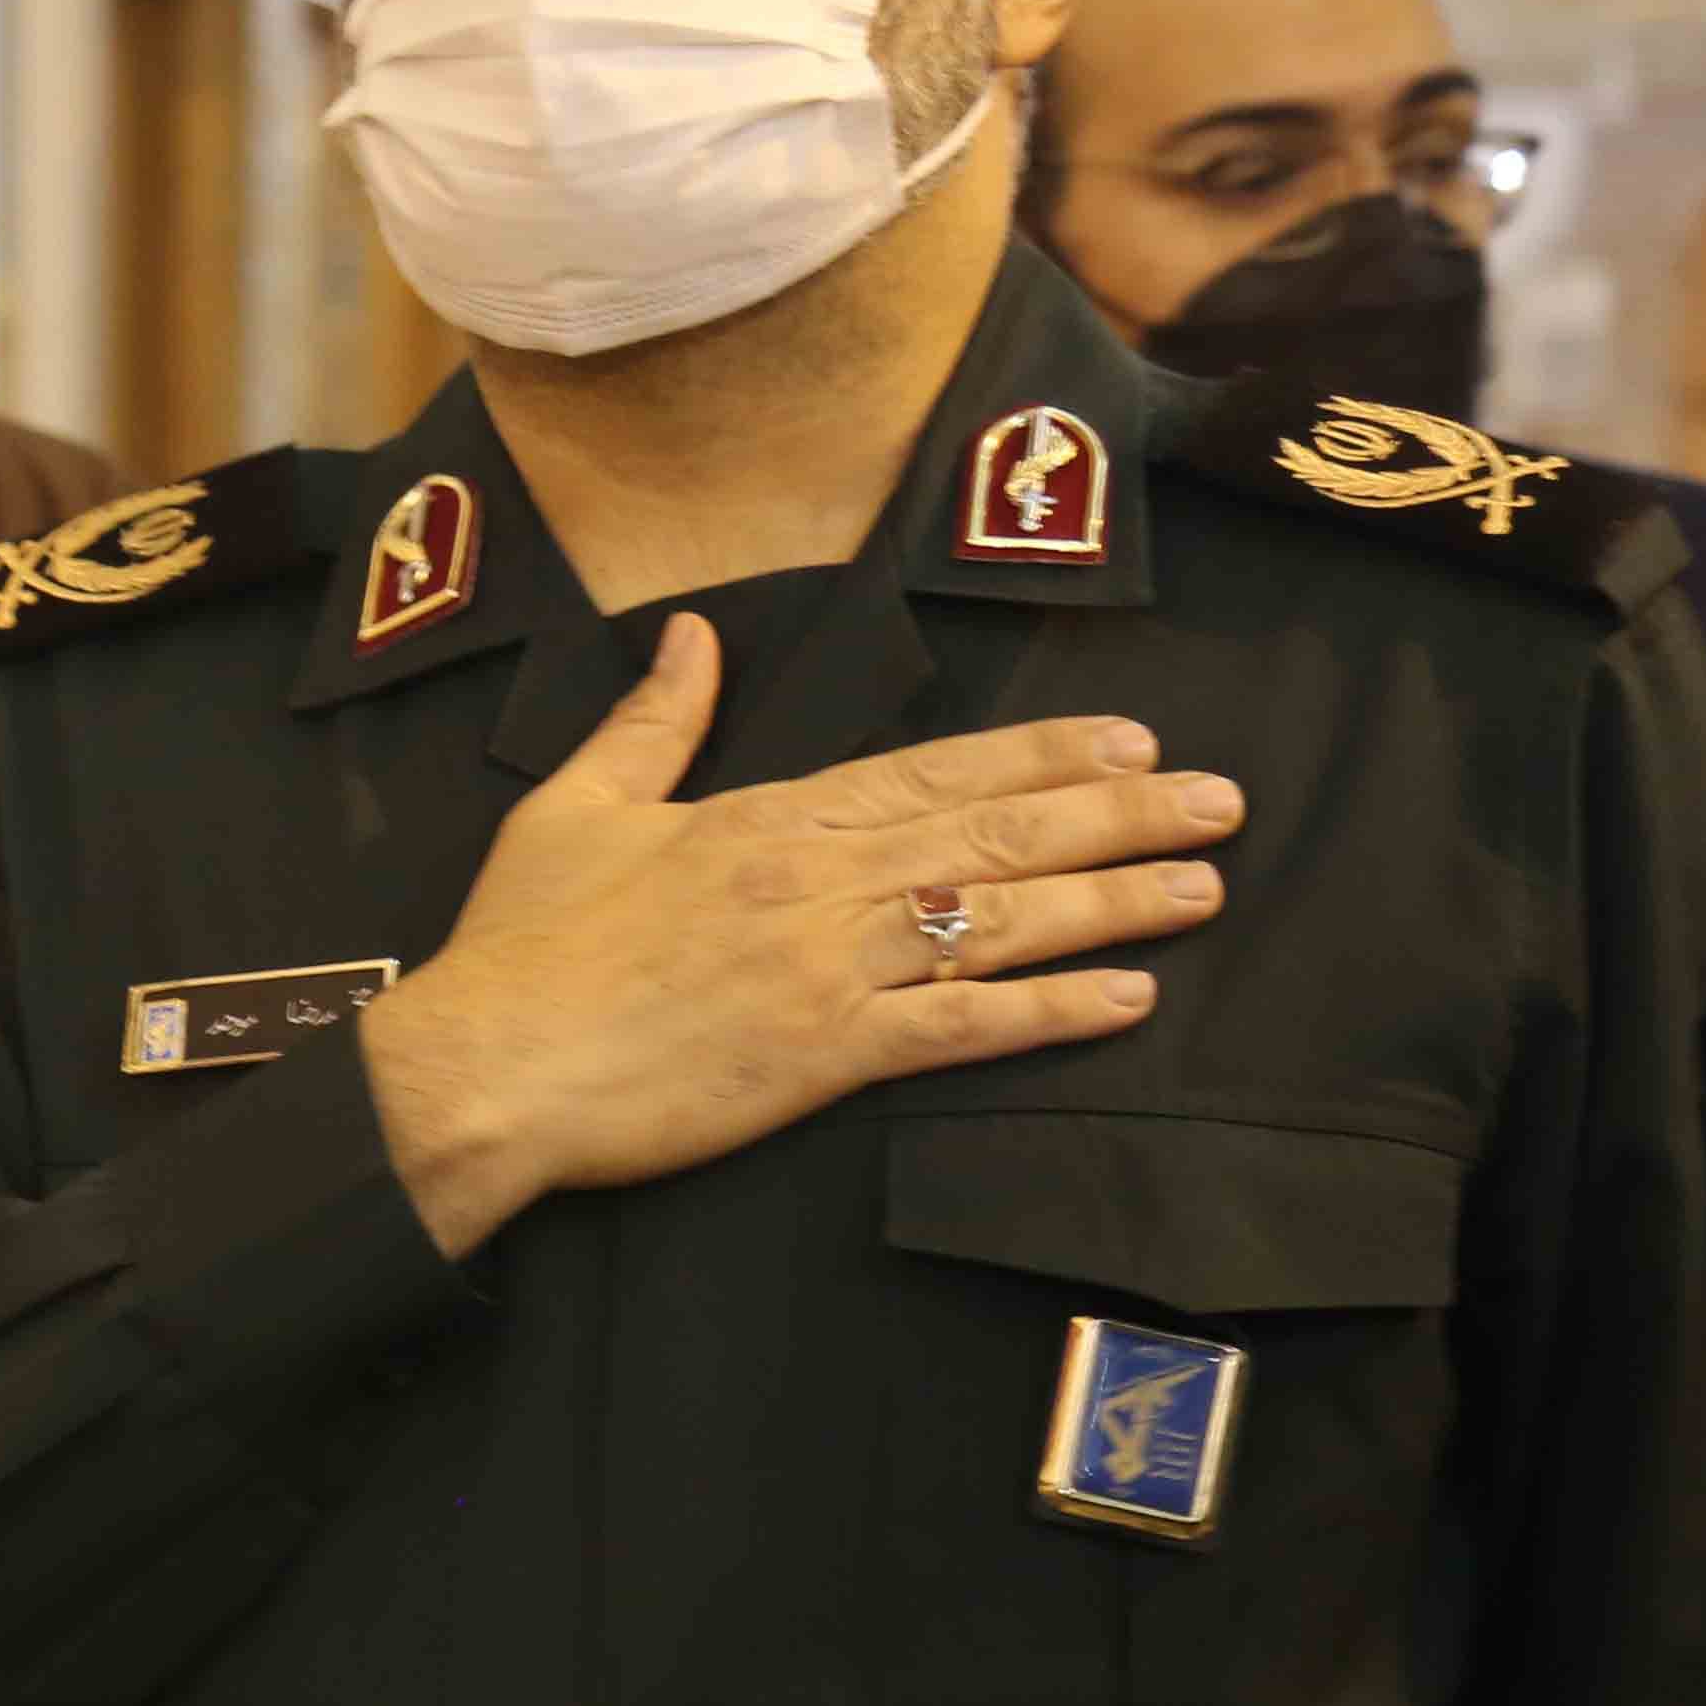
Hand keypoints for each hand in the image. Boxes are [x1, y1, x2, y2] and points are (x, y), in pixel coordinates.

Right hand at [354, 611, 1241, 1262]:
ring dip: (1112, 902)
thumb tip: (688, 640)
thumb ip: (650, 725)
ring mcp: (827, 965)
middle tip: (1220, 803)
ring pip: (999, 918)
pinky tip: (1124, 999)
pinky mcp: (825, 1055)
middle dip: (1120, 816)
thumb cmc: (521, 945)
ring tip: (1203, 888)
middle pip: (994, 833)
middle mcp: (815, 878)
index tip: (1129, 743)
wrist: (484, 1066)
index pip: (933, 770)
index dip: (1041, 754)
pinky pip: (963, 1026)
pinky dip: (1050, 1009)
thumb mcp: (575, 809)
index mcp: (765, 816)